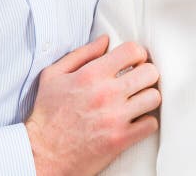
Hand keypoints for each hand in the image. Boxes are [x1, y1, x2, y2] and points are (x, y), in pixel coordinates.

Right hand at [25, 36, 160, 175]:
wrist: (41, 154)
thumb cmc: (47, 114)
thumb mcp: (54, 75)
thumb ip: (82, 54)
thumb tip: (105, 40)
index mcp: (91, 75)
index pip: (132, 51)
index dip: (137, 53)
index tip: (134, 61)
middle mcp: (106, 94)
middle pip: (150, 72)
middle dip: (146, 73)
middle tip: (138, 80)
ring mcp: (115, 117)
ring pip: (154, 97)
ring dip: (148, 97)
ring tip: (138, 100)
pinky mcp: (120, 139)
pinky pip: (150, 124)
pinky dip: (146, 122)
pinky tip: (136, 120)